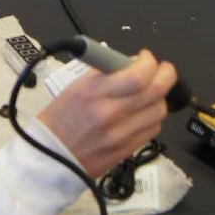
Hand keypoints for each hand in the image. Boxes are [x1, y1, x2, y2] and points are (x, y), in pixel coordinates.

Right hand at [37, 49, 175, 177]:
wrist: (49, 157)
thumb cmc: (59, 120)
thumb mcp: (76, 87)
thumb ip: (106, 73)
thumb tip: (131, 64)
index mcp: (94, 93)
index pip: (138, 75)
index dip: (149, 62)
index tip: (145, 58)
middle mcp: (110, 114)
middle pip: (156, 91)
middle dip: (166, 75)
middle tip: (162, 70)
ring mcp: (120, 135)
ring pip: (159, 111)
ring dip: (159, 97)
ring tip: (149, 93)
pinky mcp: (126, 150)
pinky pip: (153, 129)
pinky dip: (152, 117)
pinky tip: (142, 113)